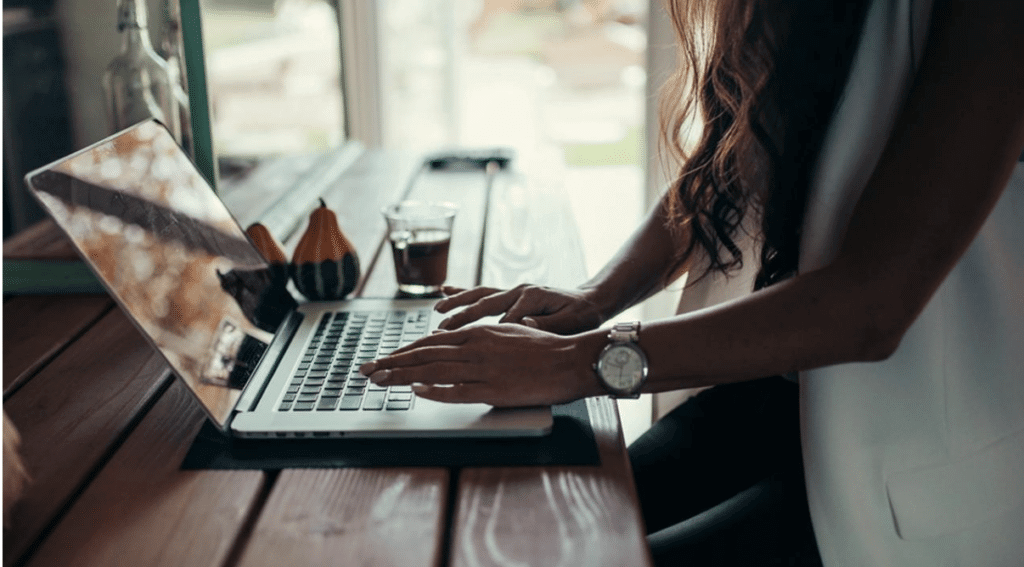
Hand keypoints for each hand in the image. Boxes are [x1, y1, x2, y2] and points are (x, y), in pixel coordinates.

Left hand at [359, 325, 600, 406]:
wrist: (571, 359)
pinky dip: (434, 391)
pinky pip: (457, 391)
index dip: (403, 352)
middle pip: (424, 355)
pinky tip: (416, 391)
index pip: (430, 343)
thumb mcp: (507, 334)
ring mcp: (483, 369)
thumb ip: (481, 340)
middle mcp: (475, 348)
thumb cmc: (544, 348)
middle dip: (391, 363)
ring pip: (433, 371)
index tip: (384, 359)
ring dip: (401, 376)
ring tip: (378, 380)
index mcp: (478, 333)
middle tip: (366, 370)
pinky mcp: (494, 390)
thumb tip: (458, 344)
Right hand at [436, 284, 605, 334]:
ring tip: (438, 311)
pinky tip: (445, 291)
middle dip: (462, 316)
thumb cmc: (581, 315)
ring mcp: (513, 291)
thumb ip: (546, 325)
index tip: (473, 346)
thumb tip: (524, 324)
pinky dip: (463, 292)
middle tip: (442, 329)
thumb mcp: (569, 322)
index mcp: (532, 297)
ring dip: (457, 303)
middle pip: (484, 303)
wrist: (589, 301)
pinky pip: (483, 293)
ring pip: (479, 295)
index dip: (489, 332)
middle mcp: (519, 291)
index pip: (506, 318)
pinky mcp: (511, 295)